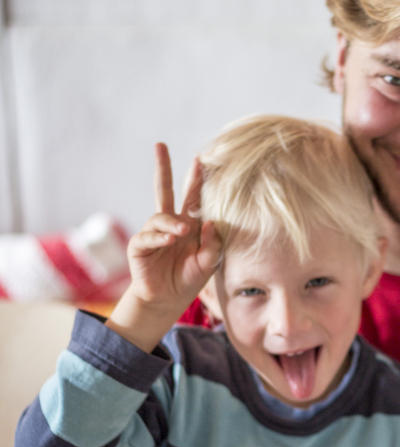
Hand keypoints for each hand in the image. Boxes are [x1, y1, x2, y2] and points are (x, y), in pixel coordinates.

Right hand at [128, 143, 221, 311]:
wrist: (167, 300)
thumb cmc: (188, 279)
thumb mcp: (209, 263)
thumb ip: (213, 244)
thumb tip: (210, 222)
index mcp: (189, 224)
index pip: (193, 197)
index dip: (196, 179)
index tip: (200, 159)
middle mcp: (169, 224)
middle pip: (164, 190)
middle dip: (163, 168)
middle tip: (160, 146)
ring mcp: (152, 233)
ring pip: (160, 216)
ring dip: (172, 222)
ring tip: (182, 232)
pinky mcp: (139, 246)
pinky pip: (148, 236)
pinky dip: (159, 236)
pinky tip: (169, 240)